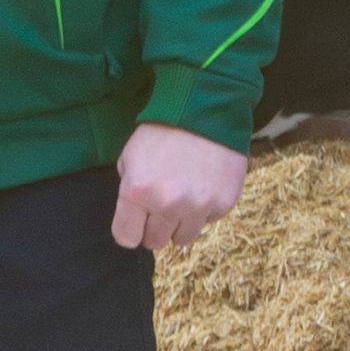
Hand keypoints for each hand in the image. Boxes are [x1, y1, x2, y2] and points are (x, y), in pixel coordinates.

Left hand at [113, 121, 247, 252]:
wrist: (205, 108)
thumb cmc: (163, 131)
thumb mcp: (130, 157)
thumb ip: (129, 192)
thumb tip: (135, 219)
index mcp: (138, 192)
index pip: (126, 237)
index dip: (129, 229)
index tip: (135, 220)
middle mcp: (167, 204)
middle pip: (154, 241)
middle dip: (154, 227)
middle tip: (161, 204)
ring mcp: (198, 207)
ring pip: (183, 239)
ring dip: (180, 223)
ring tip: (183, 196)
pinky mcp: (223, 203)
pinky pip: (208, 221)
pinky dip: (204, 209)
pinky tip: (203, 184)